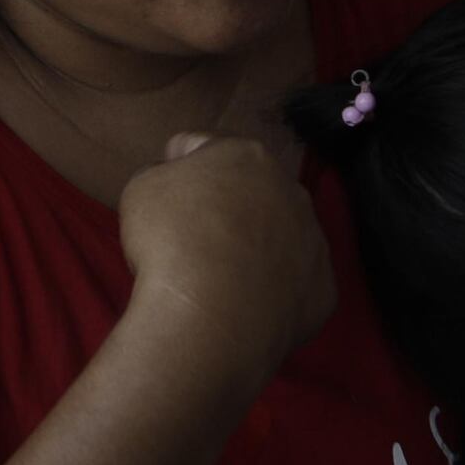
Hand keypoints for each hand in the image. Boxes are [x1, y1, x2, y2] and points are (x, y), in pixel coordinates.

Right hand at [117, 132, 335, 383]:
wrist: (211, 318)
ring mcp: (314, 242)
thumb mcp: (141, 188)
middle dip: (226, 206)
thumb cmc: (170, 243)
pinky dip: (272, 290)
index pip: (205, 147)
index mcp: (247, 156)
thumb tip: (175, 182)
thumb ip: (162, 173)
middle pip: (251, 191)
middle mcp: (291, 191)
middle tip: (192, 238)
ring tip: (219, 277)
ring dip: (255, 247)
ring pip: (280, 236)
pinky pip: (294, 283)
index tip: (165, 194)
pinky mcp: (323, 290)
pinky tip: (246, 304)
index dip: (178, 166)